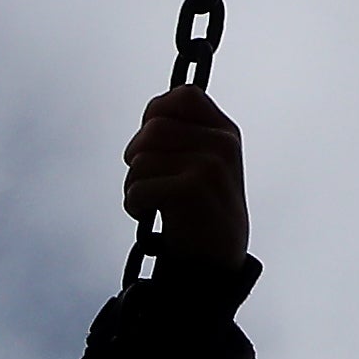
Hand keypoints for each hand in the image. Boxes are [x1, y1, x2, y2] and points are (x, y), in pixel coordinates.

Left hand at [121, 88, 247, 275]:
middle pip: (152, 128)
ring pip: (140, 158)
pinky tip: (148, 215)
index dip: (155, 114)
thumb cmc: (200, 212)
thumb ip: (184, 136)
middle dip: (135, 156)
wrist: (216, 262)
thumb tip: (153, 111)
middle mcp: (222, 143)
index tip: (151, 145)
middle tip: (143, 181)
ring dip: (132, 184)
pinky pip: (138, 186)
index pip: (182, 95)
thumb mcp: (203, 165)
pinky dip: (133, 204)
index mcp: (225, 132)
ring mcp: (210, 164)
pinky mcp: (193, 189)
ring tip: (149, 203)